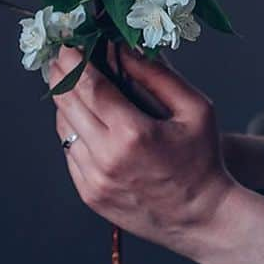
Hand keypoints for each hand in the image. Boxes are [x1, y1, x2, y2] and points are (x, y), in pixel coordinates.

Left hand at [49, 45, 236, 259]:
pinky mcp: (89, 194)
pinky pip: (69, 151)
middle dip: (62, 75)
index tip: (67, 44)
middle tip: (63, 57)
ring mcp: (94, 180)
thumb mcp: (195, 109)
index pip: (89, 86)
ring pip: (64, 127)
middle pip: (68, 104)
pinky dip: (72, 129)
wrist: (201, 219)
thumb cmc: (202, 159)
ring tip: (73, 84)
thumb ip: (158, 75)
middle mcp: (107, 158)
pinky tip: (84, 117)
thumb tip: (123, 47)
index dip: (73, 61)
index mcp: (133, 134)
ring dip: (65, 102)